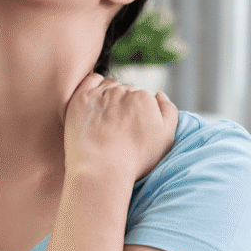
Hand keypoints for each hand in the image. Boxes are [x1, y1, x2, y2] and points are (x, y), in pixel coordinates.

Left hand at [62, 73, 177, 181]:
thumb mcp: (166, 138)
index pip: (142, 97)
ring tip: (104, 119)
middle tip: (117, 126)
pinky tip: (94, 102)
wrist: (101, 170)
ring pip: (109, 86)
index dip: (137, 112)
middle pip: (125, 91)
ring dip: (109, 95)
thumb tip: (159, 94)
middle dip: (123, 104)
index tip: (131, 127)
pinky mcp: (81, 97)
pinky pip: (90, 81)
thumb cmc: (135, 158)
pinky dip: (93, 86)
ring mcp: (101, 93)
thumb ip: (169, 111)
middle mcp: (123, 91)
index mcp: (145, 98)